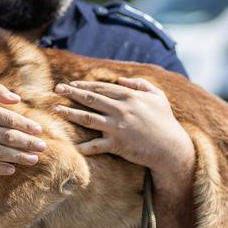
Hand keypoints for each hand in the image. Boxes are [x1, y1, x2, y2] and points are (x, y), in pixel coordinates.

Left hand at [54, 77, 192, 170]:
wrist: (172, 148)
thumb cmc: (165, 120)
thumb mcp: (157, 96)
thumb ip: (139, 83)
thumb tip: (120, 79)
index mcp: (129, 96)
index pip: (101, 88)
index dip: (84, 85)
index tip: (70, 84)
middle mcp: (121, 110)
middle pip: (91, 99)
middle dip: (71, 93)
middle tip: (56, 89)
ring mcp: (118, 127)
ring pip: (88, 118)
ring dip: (69, 113)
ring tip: (55, 110)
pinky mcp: (117, 145)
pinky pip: (96, 145)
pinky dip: (84, 145)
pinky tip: (71, 144)